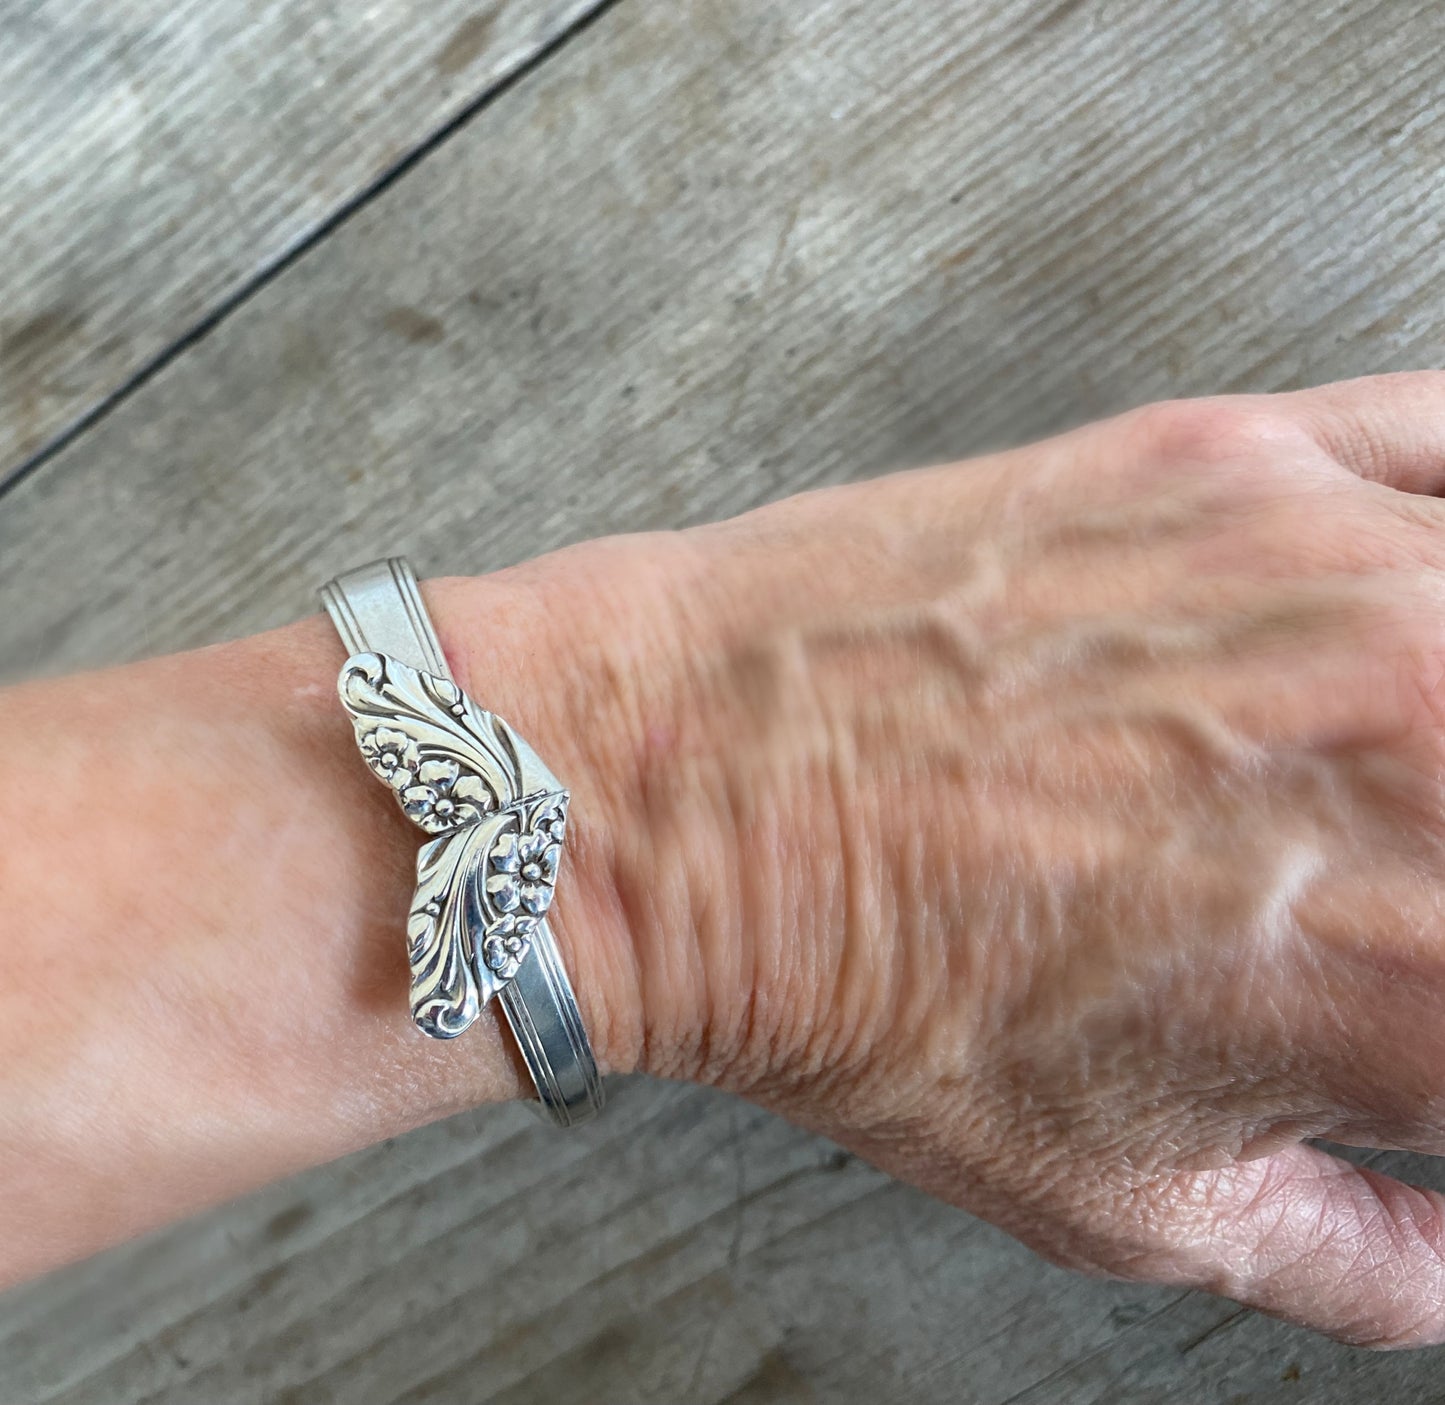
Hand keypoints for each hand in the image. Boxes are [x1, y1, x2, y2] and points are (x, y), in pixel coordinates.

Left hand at [550, 371, 1444, 1346]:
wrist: (680, 798)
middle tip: (1387, 876)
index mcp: (1423, 981)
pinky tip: (1402, 602)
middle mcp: (1431, 757)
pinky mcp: (1238, 464)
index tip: (1413, 981)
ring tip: (1371, 765)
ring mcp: (1345, 582)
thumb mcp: (1134, 1206)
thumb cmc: (860, 987)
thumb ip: (1356, 1255)